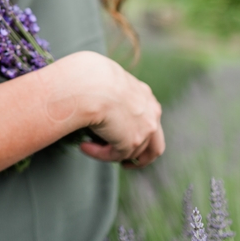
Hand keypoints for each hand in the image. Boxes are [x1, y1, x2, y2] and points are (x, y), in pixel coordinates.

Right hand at [53, 51, 164, 168]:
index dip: (138, 132)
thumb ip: (111, 95)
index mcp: (145, 95)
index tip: (122, 137)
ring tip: (88, 146)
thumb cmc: (90, 77)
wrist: (90, 83)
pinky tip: (84, 147)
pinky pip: (115, 156)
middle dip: (141, 157)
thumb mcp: (107, 82)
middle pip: (155, 144)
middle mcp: (151, 112)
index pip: (149, 119)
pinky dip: (99, 154)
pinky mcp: (132, 141)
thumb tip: (96, 102)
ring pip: (132, 152)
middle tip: (125, 163)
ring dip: (110, 152)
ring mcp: (145, 128)